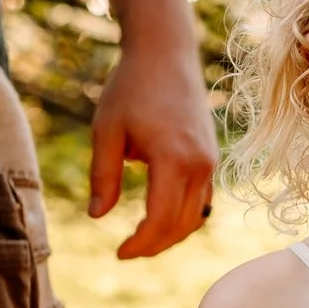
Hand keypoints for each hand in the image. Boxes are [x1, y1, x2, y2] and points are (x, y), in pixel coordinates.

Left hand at [90, 39, 216, 260]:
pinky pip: (203, 200)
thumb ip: (103, 176)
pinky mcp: (211, 157)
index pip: (160, 221)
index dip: (140, 244)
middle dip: (155, 245)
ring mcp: (210, 162)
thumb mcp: (106, 131)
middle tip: (127, 252)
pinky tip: (161, 218)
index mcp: (174, 160)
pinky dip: (184, 217)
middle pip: (181, 226)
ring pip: (196, 217)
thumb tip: (97, 216)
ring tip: (143, 239)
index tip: (119, 254)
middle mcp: (200, 165)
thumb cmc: (131, 87)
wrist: (166, 53)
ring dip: (171, 234)